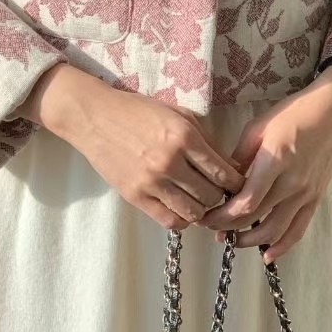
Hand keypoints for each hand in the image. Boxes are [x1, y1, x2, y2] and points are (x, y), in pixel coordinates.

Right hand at [18, 65, 245, 228]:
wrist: (95, 117)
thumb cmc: (139, 111)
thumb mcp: (178, 115)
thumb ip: (205, 140)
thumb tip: (231, 168)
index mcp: (184, 136)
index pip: (223, 172)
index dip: (236, 183)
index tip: (237, 185)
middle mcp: (170, 161)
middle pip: (211, 195)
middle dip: (220, 197)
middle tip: (219, 194)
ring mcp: (151, 181)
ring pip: (193, 212)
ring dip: (202, 210)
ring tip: (200, 202)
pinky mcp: (135, 196)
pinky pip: (169, 220)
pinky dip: (182, 219)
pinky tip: (182, 208)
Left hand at [197, 66, 331, 259]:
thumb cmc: (292, 114)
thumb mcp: (257, 128)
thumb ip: (239, 158)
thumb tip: (221, 182)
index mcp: (275, 161)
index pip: (246, 201)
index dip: (223, 216)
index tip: (206, 217)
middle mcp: (292, 182)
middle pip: (256, 217)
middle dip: (229, 228)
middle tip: (211, 228)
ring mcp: (306, 193)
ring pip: (276, 230)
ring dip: (250, 241)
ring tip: (231, 240)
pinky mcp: (315, 198)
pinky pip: (298, 229)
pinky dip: (282, 246)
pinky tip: (267, 255)